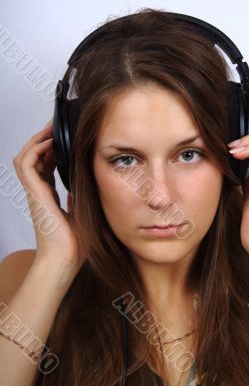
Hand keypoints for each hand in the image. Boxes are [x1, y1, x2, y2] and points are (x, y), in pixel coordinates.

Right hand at [13, 121, 84, 274]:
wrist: (66, 259)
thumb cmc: (74, 242)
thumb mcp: (82, 212)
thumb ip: (79, 197)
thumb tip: (85, 183)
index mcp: (49, 195)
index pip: (46, 165)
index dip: (52, 149)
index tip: (63, 137)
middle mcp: (40, 191)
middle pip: (35, 157)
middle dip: (43, 139)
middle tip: (55, 126)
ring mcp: (34, 192)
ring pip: (25, 157)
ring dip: (36, 141)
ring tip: (50, 129)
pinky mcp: (34, 194)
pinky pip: (26, 165)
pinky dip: (35, 151)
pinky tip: (49, 143)